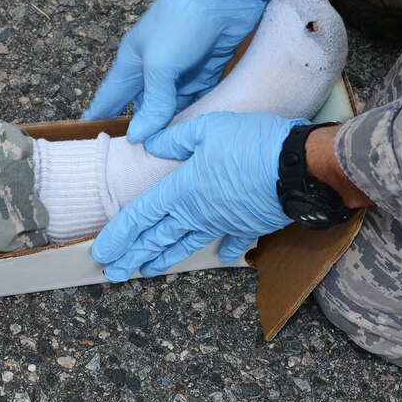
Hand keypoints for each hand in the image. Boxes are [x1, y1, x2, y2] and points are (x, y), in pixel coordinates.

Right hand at [82, 0, 272, 142]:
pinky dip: (196, 113)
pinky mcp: (205, 72)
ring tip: (169, 153)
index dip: (98, 118)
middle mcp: (153, 69)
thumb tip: (140, 137)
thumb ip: (154, 102)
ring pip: (171, 108)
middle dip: (141, 130)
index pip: (109, 97)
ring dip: (172, 125)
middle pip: (142, 108)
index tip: (88, 141)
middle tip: (136, 160)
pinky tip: (196, 132)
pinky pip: (197, 100)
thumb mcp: (161, 64)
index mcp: (132, 62)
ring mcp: (180, 71)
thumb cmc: (183, 20)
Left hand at [91, 112, 308, 281]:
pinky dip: (224, 248)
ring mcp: (223, 222)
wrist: (301, 167)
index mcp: (183, 189)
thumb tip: (150, 142)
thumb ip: (175, 139)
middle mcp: (198, 212)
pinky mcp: (249, 224)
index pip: (141, 216)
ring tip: (144, 272)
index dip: (118, 236)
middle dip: (132, 256)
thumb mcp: (208, 128)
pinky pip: (232, 240)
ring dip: (163, 258)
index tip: (100, 253)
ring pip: (186, 243)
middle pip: (157, 238)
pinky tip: (219, 256)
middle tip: (112, 274)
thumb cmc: (253, 143)